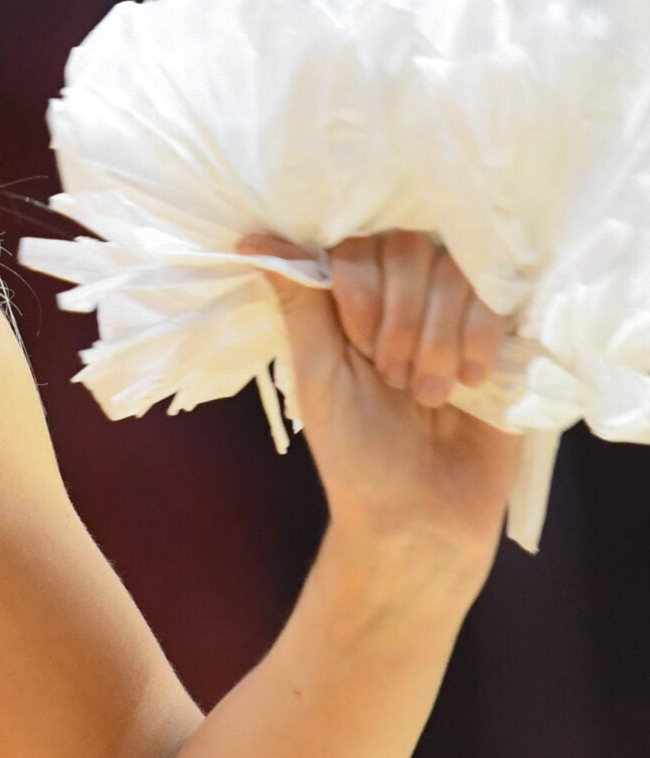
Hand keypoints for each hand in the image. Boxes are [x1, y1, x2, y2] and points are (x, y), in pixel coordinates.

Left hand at [238, 230, 523, 583]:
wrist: (423, 517)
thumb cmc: (357, 452)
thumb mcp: (319, 375)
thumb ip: (302, 302)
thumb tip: (252, 240)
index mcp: (354, 304)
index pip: (358, 244)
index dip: (360, 288)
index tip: (358, 343)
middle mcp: (407, 300)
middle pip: (410, 248)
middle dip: (399, 316)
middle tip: (393, 378)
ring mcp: (459, 317)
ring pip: (454, 272)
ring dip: (436, 337)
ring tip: (428, 394)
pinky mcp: (505, 340)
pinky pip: (499, 301)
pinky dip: (478, 340)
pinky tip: (471, 385)